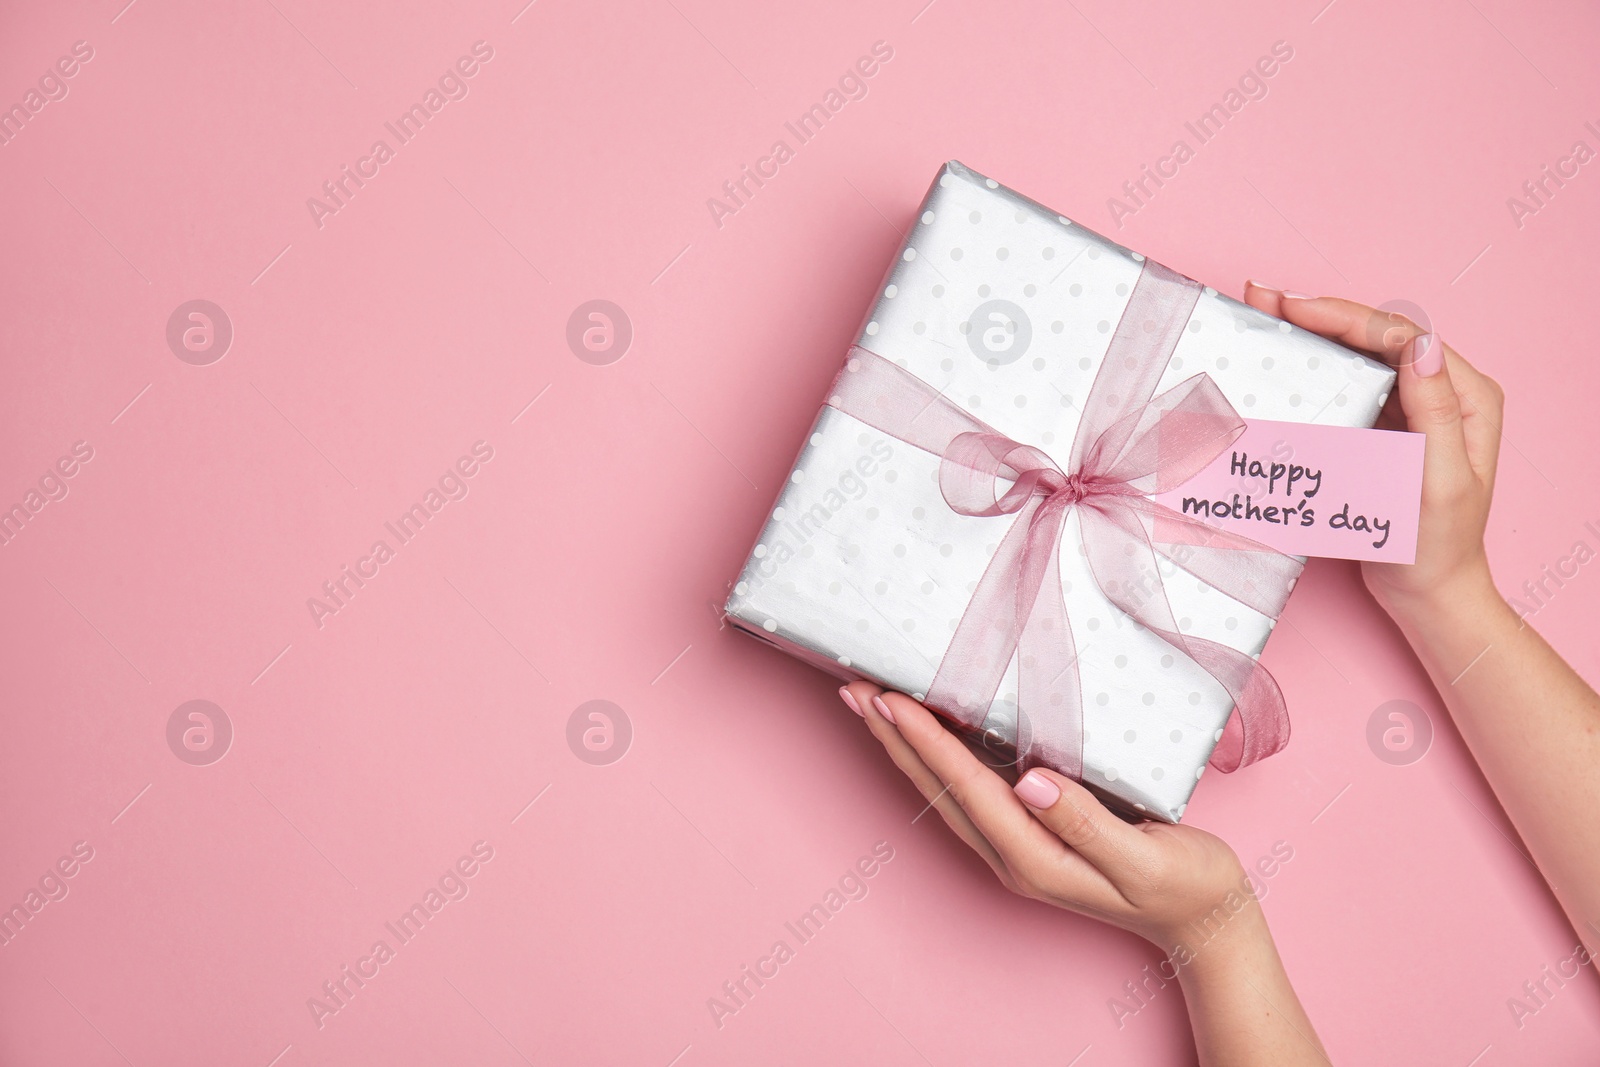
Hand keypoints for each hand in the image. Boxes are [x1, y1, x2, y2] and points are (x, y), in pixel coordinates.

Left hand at [838, 681, 1261, 952]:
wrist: (1206, 923)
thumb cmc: (1188, 887)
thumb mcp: (1146, 859)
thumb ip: (1086, 822)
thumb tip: (1030, 782)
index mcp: (1035, 860)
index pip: (967, 788)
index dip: (926, 741)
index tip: (890, 700)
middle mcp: (1013, 857)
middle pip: (937, 790)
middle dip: (893, 739)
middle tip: (853, 691)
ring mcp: (1017, 851)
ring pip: (945, 793)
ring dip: (905, 748)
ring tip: (871, 707)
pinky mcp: (1029, 839)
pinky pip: (968, 794)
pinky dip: (937, 759)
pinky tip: (927, 736)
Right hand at [1241, 283, 1503, 623]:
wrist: (1428, 592)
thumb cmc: (1438, 546)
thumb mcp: (1440, 481)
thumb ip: (1435, 412)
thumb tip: (1421, 346)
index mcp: (1467, 396)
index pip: (1402, 336)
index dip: (1346, 317)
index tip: (1295, 311)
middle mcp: (1441, 392)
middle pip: (1377, 335)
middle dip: (1321, 313)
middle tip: (1266, 298)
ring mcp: (1410, 408)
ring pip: (1359, 353)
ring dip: (1313, 331)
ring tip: (1267, 313)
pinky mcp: (1384, 426)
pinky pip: (1349, 383)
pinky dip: (1314, 364)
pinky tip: (1284, 354)